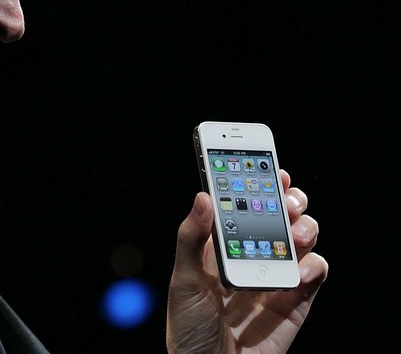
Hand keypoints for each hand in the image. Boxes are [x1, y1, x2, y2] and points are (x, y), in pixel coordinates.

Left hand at [166, 169, 327, 353]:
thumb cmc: (188, 329)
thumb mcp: (183, 280)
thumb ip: (191, 238)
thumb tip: (202, 196)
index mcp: (220, 246)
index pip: (242, 206)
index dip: (256, 184)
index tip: (266, 165)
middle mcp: (250, 256)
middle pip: (278, 216)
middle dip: (287, 200)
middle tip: (286, 197)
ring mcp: (274, 277)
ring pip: (300, 239)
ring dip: (303, 227)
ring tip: (294, 232)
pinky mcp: (294, 302)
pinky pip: (313, 273)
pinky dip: (313, 266)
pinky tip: (298, 270)